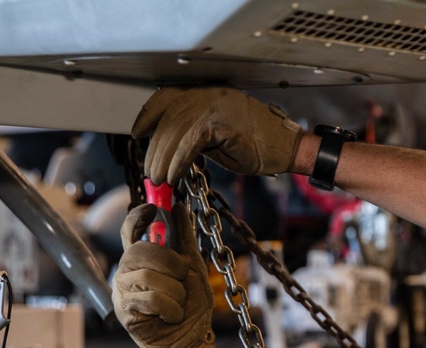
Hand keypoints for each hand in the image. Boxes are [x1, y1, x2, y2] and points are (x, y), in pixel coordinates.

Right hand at [113, 203, 214, 347]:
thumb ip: (184, 239)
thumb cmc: (192, 307)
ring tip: (178, 304)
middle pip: (142, 251)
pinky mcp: (123, 310)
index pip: (130, 231)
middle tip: (182, 279)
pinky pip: (149, 298)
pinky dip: (169, 308)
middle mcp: (126, 272)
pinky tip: (172, 316)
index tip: (153, 208)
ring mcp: (121, 291)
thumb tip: (179, 207)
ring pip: (147, 276)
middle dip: (171, 264)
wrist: (193, 340)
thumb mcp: (194, 268)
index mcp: (141, 260)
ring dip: (174, 291)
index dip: (138, 217)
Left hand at [132, 86, 303, 184]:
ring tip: (159, 179)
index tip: (137, 134)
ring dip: (163, 158)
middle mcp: (208, 93)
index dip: (148, 116)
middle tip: (150, 171)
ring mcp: (215, 106)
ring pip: (175, 131)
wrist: (288, 147)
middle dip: (154, 148)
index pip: (167, 97)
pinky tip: (174, 175)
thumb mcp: (218, 135)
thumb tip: (167, 146)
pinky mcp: (222, 124)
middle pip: (168, 118)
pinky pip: (190, 143)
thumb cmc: (258, 143)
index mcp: (206, 91)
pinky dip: (178, 161)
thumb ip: (194, 133)